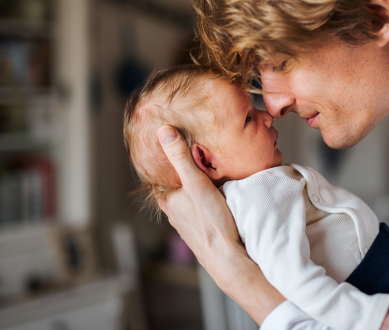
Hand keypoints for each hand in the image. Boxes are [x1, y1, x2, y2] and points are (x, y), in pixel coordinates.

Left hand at [157, 125, 243, 282]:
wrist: (228, 257)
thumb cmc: (211, 223)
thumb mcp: (196, 183)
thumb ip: (180, 157)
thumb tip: (164, 130)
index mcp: (168, 200)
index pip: (159, 175)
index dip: (164, 160)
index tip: (170, 145)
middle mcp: (175, 212)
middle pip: (176, 185)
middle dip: (183, 172)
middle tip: (194, 154)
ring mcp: (188, 222)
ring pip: (188, 198)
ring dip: (195, 187)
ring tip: (208, 171)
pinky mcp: (203, 229)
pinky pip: (201, 208)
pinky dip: (206, 198)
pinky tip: (218, 194)